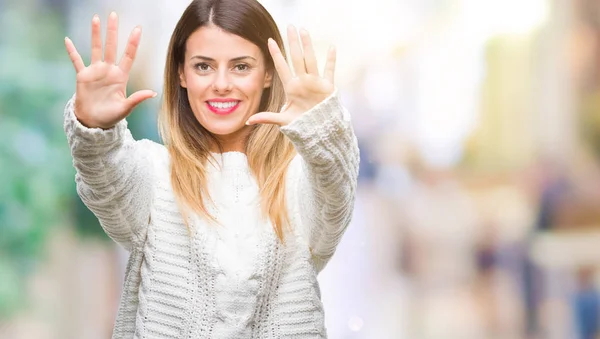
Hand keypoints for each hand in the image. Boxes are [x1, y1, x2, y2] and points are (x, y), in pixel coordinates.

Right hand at [64, 12, 155, 128]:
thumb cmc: (111, 117)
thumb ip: (137, 99)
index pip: (128, 56)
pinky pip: (76, 61)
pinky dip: (72, 51)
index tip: (137, 29)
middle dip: (113, 31)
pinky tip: (67, 40)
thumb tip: (153, 93)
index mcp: (121, 77)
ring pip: (95, 49)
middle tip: (114, 14)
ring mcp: (96, 72)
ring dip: (95, 34)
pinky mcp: (83, 76)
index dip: (132, 43)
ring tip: (96, 19)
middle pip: (111, 47)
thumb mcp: (125, 108)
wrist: (94, 123)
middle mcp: (109, 70)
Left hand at [246, 26, 335, 125]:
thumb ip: (267, 117)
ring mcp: (315, 83)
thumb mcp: (283, 120)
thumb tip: (248, 121)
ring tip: (304, 30)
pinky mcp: (327, 87)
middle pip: (296, 58)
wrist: (319, 130)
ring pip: (310, 60)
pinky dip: (331, 60)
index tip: (270, 41)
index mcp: (291, 88)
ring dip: (308, 45)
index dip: (276, 54)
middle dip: (293, 42)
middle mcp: (302, 82)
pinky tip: (331, 47)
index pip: (282, 67)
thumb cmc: (301, 124)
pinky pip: (330, 71)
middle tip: (290, 26)